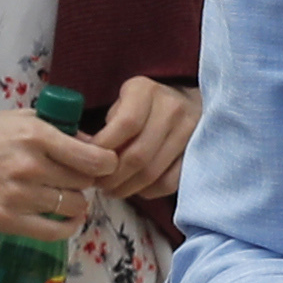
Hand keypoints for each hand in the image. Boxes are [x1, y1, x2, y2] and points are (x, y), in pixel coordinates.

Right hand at [0, 108, 118, 242]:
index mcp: (36, 136)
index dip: (107, 163)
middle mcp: (31, 167)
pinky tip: (66, 218)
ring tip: (67, 194)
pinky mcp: (7, 221)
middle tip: (78, 177)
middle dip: (87, 180)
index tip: (105, 163)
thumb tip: (91, 144)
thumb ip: (56, 128)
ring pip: (73, 206)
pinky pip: (54, 232)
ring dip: (77, 201)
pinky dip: (68, 227)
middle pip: (84, 182)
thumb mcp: (18, 118)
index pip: (93, 158)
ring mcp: (19, 196)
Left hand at [94, 77, 196, 202]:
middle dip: (112, 177)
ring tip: (112, 190)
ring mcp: (189, 132)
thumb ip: (107, 125)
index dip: (104, 149)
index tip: (89, 162)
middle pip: (138, 155)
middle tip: (98, 184)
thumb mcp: (122, 101)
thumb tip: (85, 155)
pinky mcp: (197, 153)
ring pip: (152, 173)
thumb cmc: (143, 105)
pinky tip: (136, 189)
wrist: (187, 101)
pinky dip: (148, 192)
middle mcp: (172, 108)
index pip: (125, 124)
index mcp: (145, 90)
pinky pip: (168, 182)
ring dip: (126, 188)